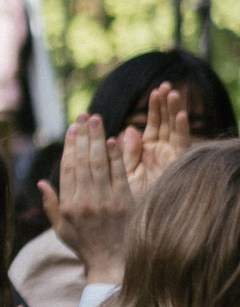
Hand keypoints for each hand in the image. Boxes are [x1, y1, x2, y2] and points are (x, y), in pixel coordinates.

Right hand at [40, 113, 131, 285]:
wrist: (113, 263)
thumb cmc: (85, 246)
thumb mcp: (61, 229)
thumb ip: (51, 204)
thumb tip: (41, 182)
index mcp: (68, 206)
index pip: (67, 169)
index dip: (69, 146)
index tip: (72, 129)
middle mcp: (85, 201)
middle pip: (82, 161)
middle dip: (84, 136)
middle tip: (86, 116)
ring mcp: (106, 202)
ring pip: (99, 164)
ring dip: (98, 139)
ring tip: (98, 120)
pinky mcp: (125, 203)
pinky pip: (119, 174)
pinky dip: (116, 156)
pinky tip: (115, 140)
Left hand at [128, 81, 192, 197]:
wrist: (137, 220)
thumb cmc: (127, 199)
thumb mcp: (124, 173)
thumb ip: (126, 153)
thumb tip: (126, 131)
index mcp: (148, 150)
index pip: (153, 123)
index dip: (155, 108)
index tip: (155, 91)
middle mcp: (162, 151)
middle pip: (166, 123)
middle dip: (166, 105)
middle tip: (165, 86)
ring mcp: (171, 157)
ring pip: (174, 130)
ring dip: (174, 111)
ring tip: (172, 93)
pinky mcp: (177, 164)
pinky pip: (180, 144)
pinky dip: (181, 129)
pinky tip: (181, 115)